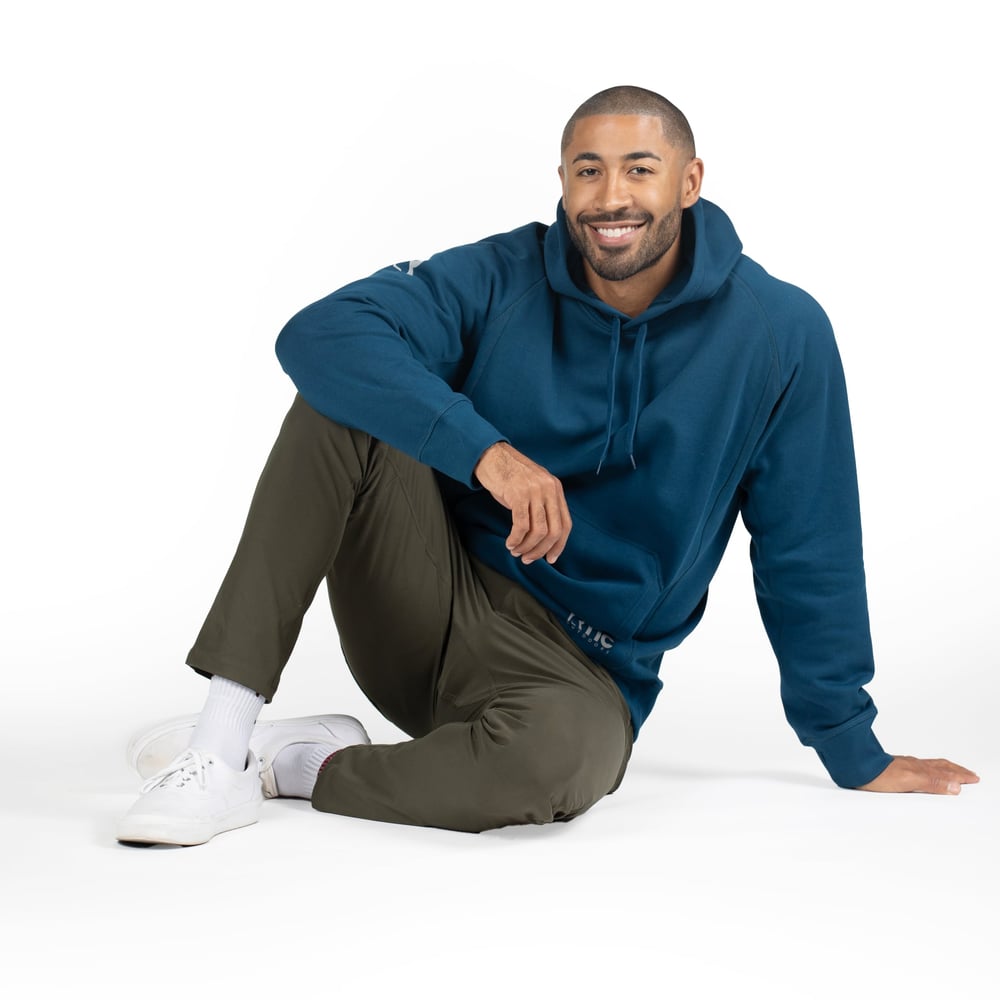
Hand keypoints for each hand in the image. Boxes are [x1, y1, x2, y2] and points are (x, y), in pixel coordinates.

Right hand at [474, 441, 570, 564]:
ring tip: (516, 551)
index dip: (559, 545)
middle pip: (553, 531)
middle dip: (541, 550)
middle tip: (528, 559)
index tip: (550, 559)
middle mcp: (549, 489)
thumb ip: (541, 506)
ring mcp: (534, 491)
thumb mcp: (533, 487)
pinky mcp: (518, 494)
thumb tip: (542, 538)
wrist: (491, 455)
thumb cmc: (509, 475)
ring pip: (538, 531)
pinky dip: (516, 539)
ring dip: (527, 547)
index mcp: (556, 488)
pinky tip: (510, 543)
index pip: (565, 524)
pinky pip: (521, 525)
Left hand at [857, 755, 979, 794]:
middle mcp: (912, 765)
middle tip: (968, 774)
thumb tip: (956, 786)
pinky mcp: (893, 769)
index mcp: (919, 768)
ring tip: (951, 772)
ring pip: (929, 766)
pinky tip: (922, 772)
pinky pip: (917, 768)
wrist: (854, 767)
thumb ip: (932, 783)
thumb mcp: (909, 781)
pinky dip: (928, 770)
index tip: (973, 778)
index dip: (959, 775)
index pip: (945, 772)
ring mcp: (903, 766)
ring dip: (943, 770)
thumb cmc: (877, 775)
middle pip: (939, 766)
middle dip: (955, 770)